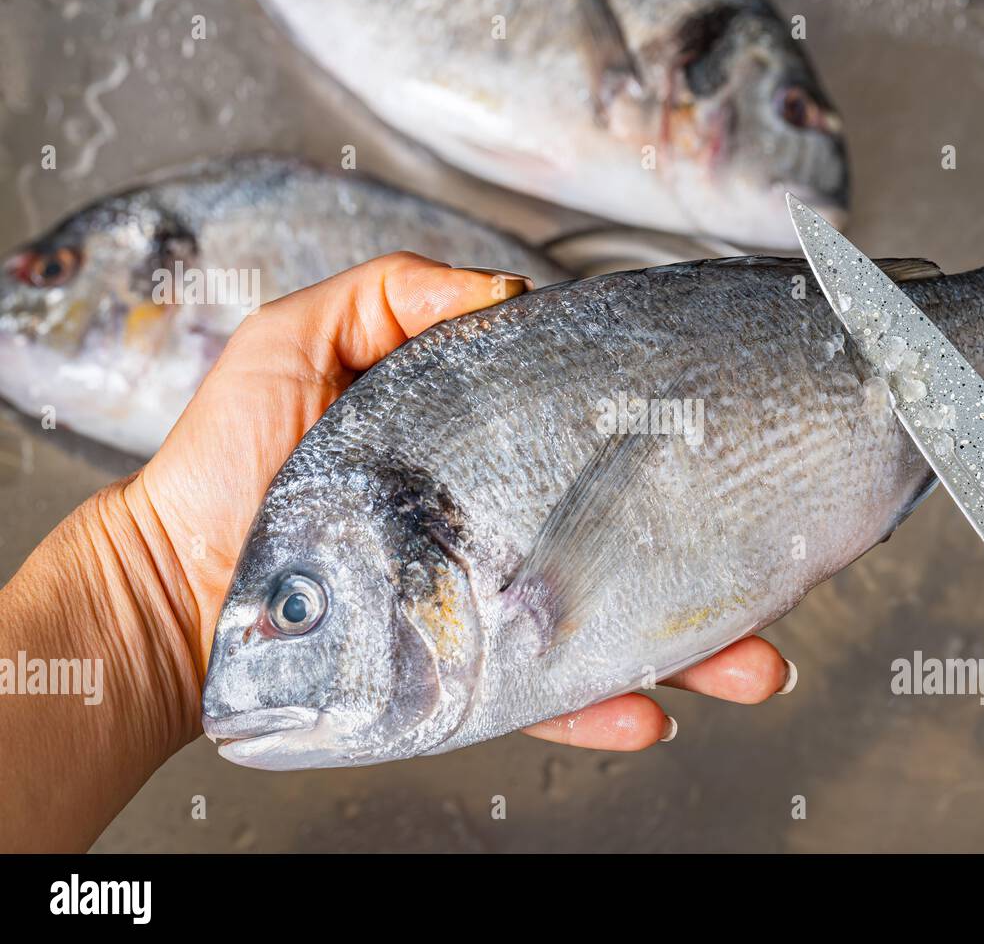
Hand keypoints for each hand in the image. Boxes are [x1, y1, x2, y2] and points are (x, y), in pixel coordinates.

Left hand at [124, 253, 792, 751]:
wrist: (176, 586)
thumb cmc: (233, 457)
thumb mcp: (305, 338)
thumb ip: (402, 295)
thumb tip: (518, 297)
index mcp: (482, 452)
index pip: (593, 445)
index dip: (665, 444)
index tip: (729, 437)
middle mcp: (502, 531)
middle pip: (628, 544)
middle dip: (712, 560)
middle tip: (782, 563)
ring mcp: (490, 610)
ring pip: (610, 631)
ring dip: (692, 651)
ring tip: (757, 664)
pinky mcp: (463, 680)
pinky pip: (544, 702)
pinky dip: (600, 714)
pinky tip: (650, 715)